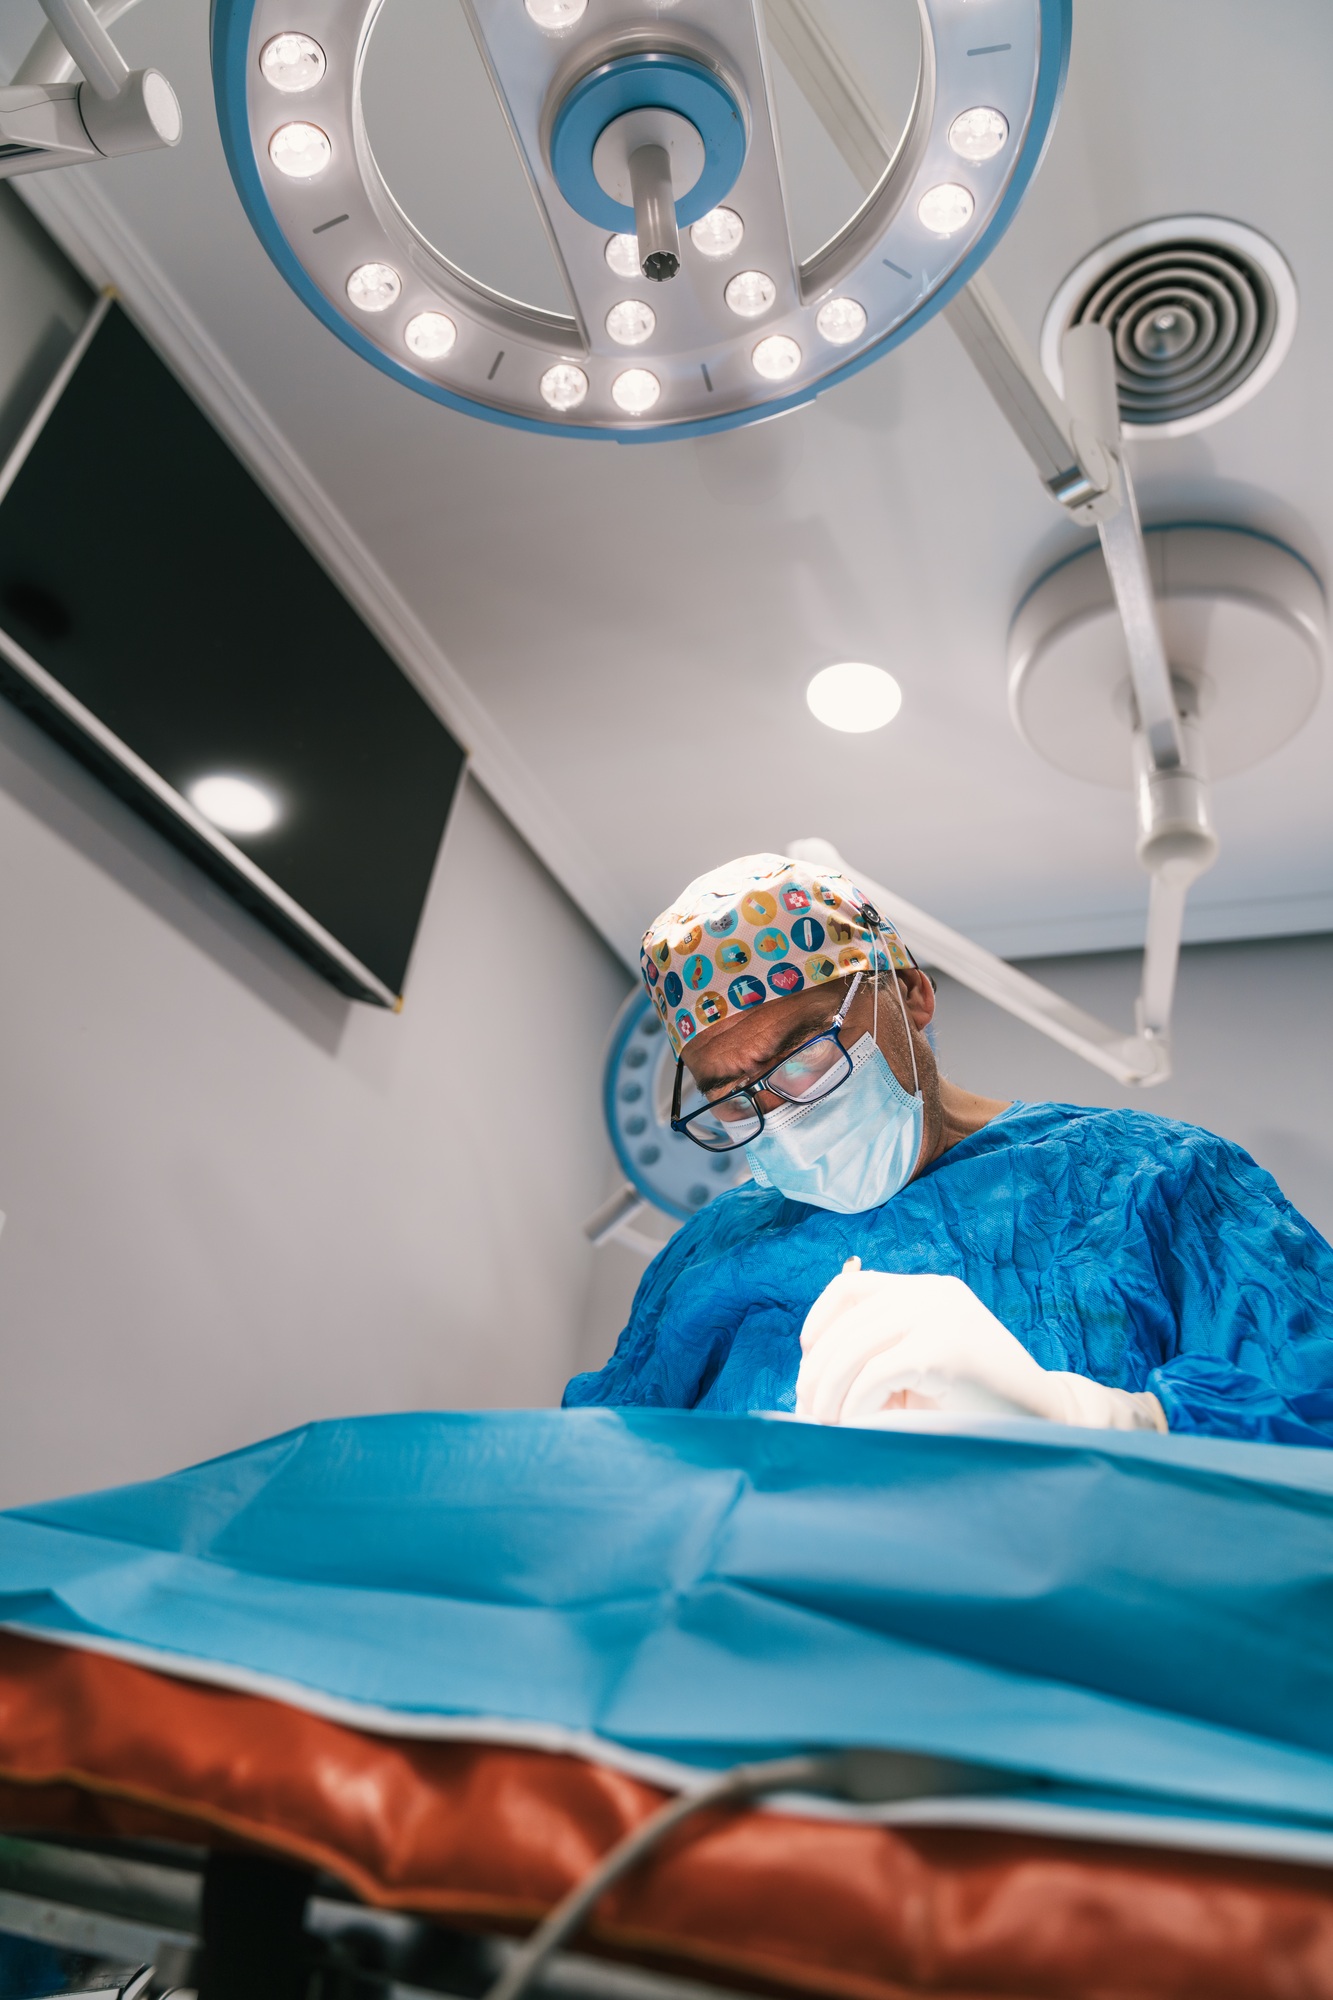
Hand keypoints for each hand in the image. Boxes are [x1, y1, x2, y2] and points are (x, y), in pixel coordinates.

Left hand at [796, 1261, 1166, 1431]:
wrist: (1045, 1418)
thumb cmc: (978, 1401)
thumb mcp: (926, 1360)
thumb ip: (883, 1351)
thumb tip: (810, 1376)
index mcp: (926, 1289)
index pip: (851, 1286)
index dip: (818, 1321)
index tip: (808, 1360)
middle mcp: (930, 1293)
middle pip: (844, 1324)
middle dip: (816, 1372)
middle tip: (809, 1411)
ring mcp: (939, 1317)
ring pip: (852, 1350)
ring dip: (830, 1393)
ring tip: (827, 1424)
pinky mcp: (943, 1349)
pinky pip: (876, 1375)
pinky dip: (856, 1404)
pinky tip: (857, 1425)